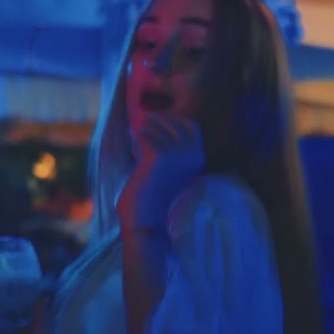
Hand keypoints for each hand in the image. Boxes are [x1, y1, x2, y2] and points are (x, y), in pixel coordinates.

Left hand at [117, 115, 204, 232]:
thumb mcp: (168, 165)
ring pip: (152, 125)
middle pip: (170, 119)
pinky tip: (135, 160)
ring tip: (140, 157)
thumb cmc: (153, 192)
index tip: (156, 138)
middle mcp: (192, 153)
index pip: (189, 123)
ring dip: (141, 137)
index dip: (170, 123)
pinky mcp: (160, 155)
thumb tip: (149, 114)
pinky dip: (134, 145)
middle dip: (152, 129)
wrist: (145, 219)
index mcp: (199, 157)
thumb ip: (168, 142)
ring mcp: (178, 154)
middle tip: (144, 149)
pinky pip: (141, 134)